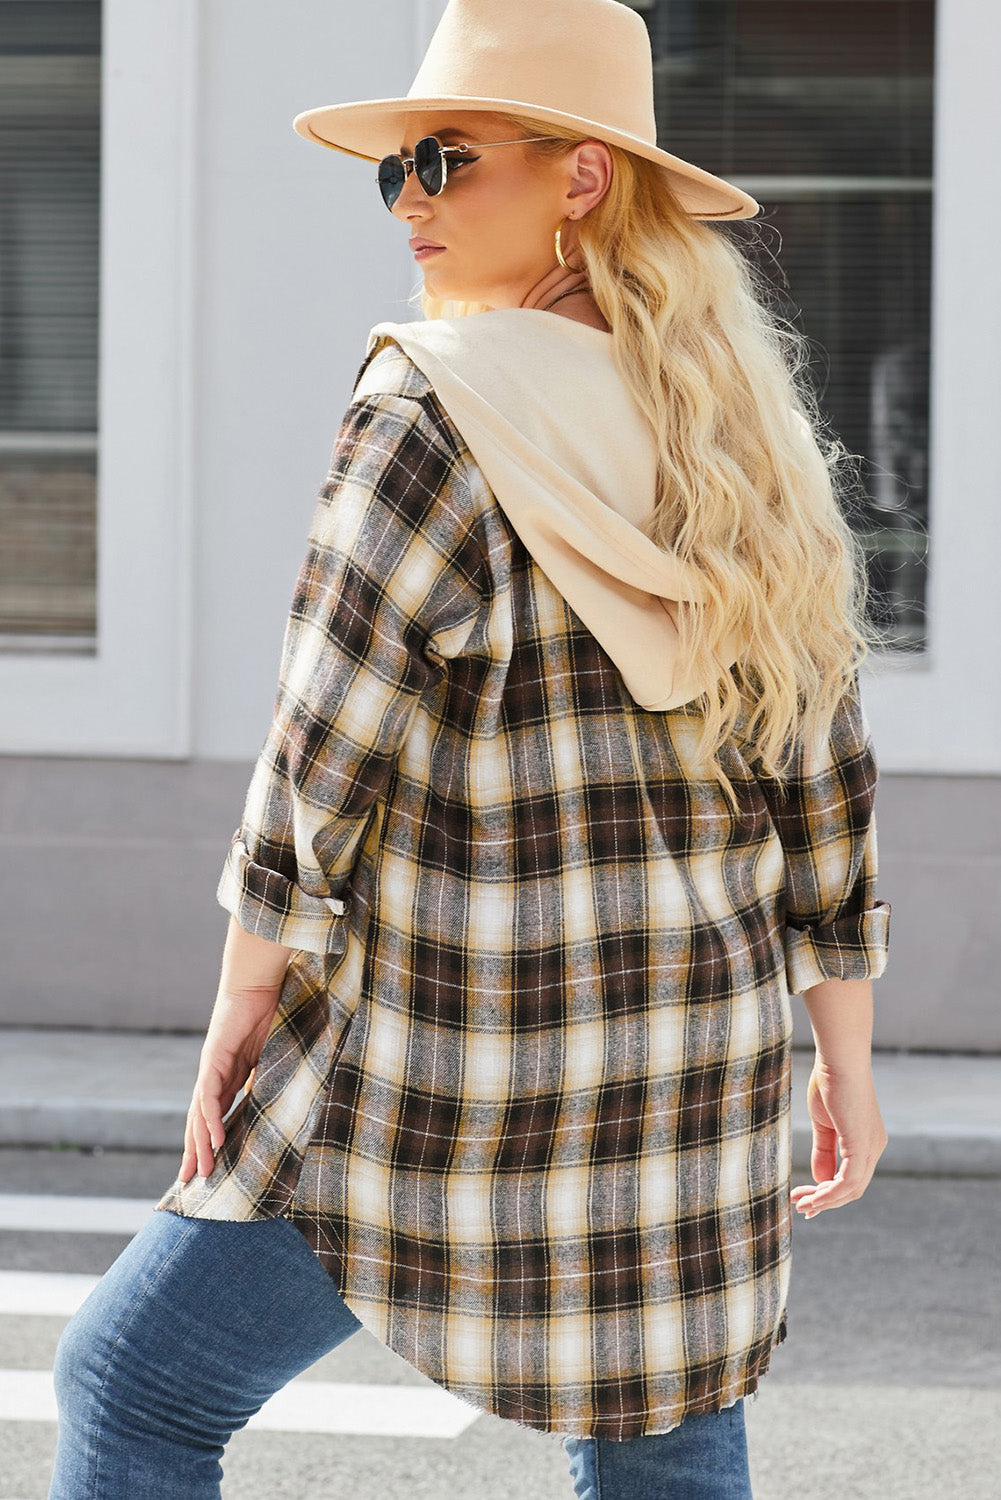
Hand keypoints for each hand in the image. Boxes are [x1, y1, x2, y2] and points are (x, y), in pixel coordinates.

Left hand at [178, 987, 281, 1182]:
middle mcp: (214, 1077)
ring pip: (199, 1115)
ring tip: (201, 1171)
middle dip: (195, 1152)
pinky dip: (211, 1120)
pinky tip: (214, 1141)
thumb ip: (267, 1078)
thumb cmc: (267, 1013)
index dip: (208, 1142)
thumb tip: (276, 1103)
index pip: (212, 1116)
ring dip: (200, 1145)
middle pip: (198, 1122)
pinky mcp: (214, 1060)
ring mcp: (211, 1069)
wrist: (257, 983)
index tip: (207, 1167)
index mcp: (227, 1078)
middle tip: (190, 1182)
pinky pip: (211, 1097)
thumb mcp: (270, 1057)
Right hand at [790, 1056, 887, 1218]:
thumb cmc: (830, 1082)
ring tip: (801, 1205)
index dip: (829, 1192)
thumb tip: (821, 1180)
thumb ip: (825, 1152)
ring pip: (851, 1190)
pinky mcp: (861, 1146)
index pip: (852, 1177)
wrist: (839, 1059)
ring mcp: (871, 1148)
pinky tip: (813, 1197)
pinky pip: (847, 1181)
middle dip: (826, 1201)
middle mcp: (874, 1148)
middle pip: (853, 1189)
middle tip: (800, 1207)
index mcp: (867, 1141)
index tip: (805, 1198)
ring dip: (825, 1201)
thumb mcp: (824, 1124)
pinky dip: (830, 1193)